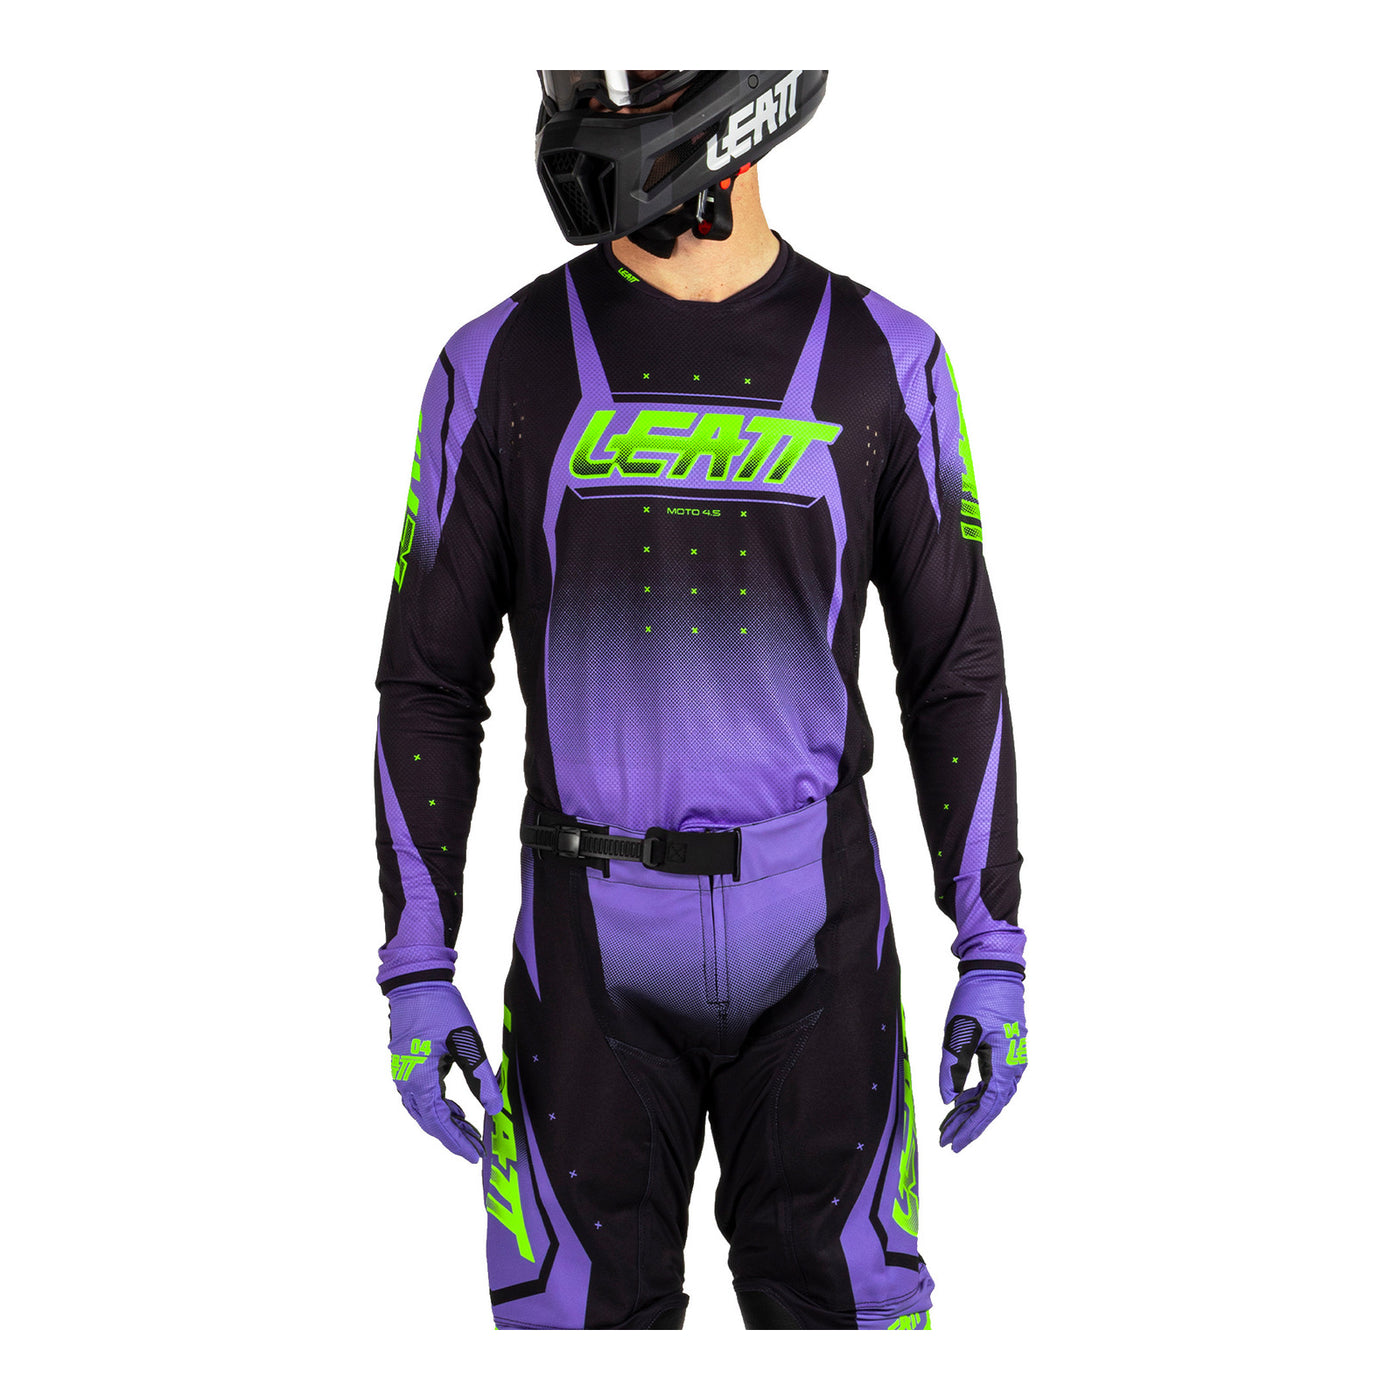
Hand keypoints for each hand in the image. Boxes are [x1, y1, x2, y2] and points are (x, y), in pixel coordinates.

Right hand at [386, 982, 503, 1162]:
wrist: (417, 982)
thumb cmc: (441, 1009)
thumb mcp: (467, 1042)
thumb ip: (480, 1078)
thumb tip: (495, 1108)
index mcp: (419, 1079)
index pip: (439, 1121)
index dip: (457, 1140)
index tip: (473, 1155)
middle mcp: (405, 1081)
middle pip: (429, 1120)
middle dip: (453, 1136)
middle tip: (474, 1149)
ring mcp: (402, 1074)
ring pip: (423, 1110)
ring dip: (445, 1123)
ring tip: (469, 1132)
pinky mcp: (406, 1065)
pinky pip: (421, 1096)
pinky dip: (438, 1107)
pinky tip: (456, 1110)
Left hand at [937, 970, 1027, 1151]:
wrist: (993, 970)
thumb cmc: (977, 998)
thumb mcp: (958, 1033)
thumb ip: (951, 1068)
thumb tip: (947, 1100)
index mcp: (1006, 1064)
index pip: (988, 1106)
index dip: (971, 1127)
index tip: (955, 1144)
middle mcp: (1014, 1066)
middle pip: (991, 1105)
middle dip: (968, 1124)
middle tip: (947, 1141)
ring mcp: (1012, 1058)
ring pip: (991, 1094)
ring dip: (970, 1110)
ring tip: (948, 1125)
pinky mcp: (1004, 1051)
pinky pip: (991, 1081)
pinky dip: (975, 1093)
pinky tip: (959, 1101)